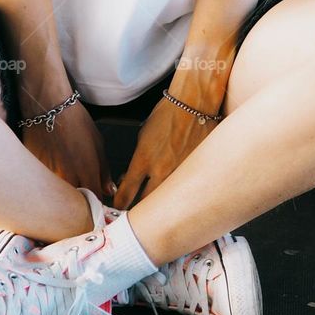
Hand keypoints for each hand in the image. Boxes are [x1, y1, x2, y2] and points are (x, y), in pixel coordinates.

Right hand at [21, 99, 117, 203]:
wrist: (47, 107)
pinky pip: (45, 184)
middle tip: (82, 193)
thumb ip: (104, 170)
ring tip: (65, 179)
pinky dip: (49, 182)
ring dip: (64, 193)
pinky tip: (52, 169)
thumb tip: (109, 189)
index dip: (98, 204)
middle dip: (80, 203)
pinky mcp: (34, 172)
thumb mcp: (98, 142)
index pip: (95, 200)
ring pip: (59, 195)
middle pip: (75, 203)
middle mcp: (68, 178)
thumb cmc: (75, 120)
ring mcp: (49, 176)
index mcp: (87, 171)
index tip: (98, 203)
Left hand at [112, 93, 218, 209]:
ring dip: (160, 203)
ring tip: (157, 204)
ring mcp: (180, 173)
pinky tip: (178, 190)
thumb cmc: (169, 113)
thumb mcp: (144, 134)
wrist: (194, 103)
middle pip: (145, 204)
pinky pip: (184, 189)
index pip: (126, 192)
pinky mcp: (196, 172)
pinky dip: (179, 191)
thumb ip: (139, 158)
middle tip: (136, 212)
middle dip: (138, 210)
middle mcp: (161, 170)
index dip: (120, 203)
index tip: (119, 206)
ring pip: (166, 200)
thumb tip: (132, 175)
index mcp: (143, 159)